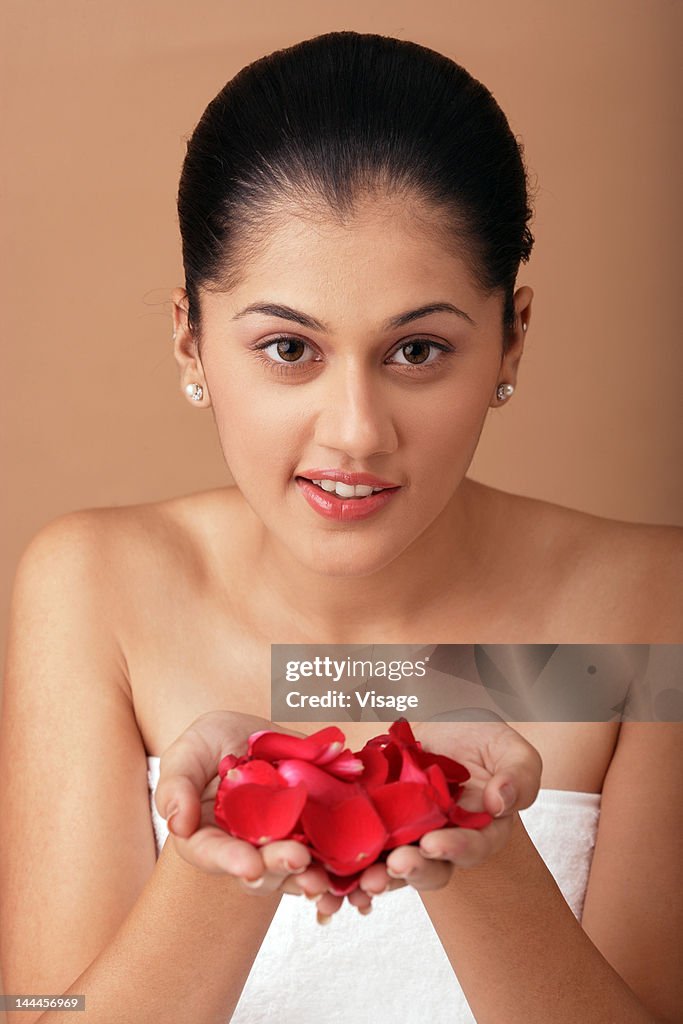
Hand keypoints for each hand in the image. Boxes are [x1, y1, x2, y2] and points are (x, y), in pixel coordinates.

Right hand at [154, 711, 371, 918]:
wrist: (255, 735)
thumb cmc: (211, 744)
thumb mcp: (188, 753)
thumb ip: (177, 786)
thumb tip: (177, 824)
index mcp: (208, 838)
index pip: (214, 854)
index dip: (231, 862)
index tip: (249, 866)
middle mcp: (247, 849)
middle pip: (261, 867)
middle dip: (279, 865)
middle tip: (296, 858)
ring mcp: (284, 843)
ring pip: (297, 869)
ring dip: (312, 874)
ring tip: (326, 874)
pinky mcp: (316, 830)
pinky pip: (330, 852)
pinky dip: (341, 862)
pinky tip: (356, 865)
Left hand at [357, 718, 542, 897]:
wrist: (447, 730)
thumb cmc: (486, 744)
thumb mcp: (513, 753)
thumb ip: (518, 778)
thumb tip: (499, 801)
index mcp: (480, 832)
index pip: (470, 848)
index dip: (453, 849)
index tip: (435, 844)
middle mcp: (442, 842)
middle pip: (429, 869)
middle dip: (412, 870)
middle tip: (396, 863)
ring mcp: (408, 836)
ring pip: (392, 866)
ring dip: (377, 877)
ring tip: (364, 879)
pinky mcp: (378, 822)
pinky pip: (361, 847)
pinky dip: (348, 864)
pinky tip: (333, 873)